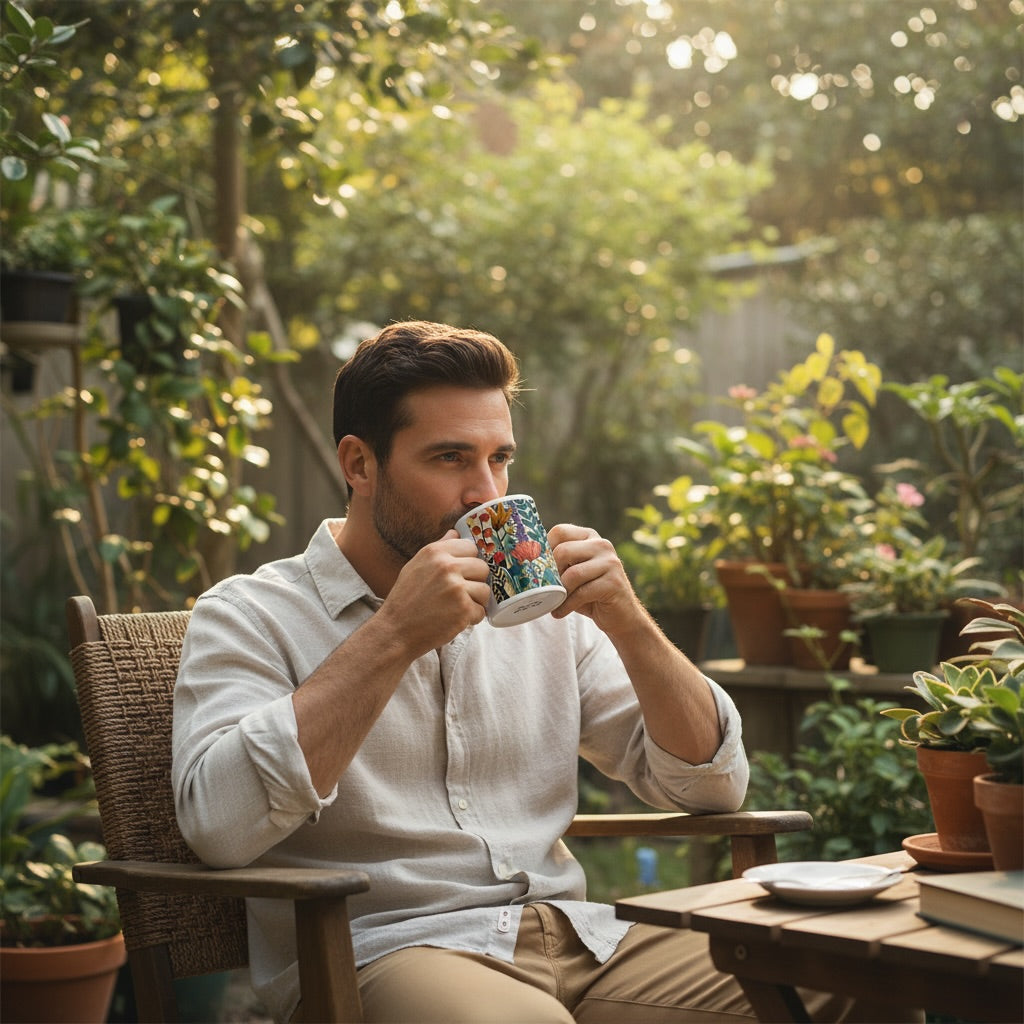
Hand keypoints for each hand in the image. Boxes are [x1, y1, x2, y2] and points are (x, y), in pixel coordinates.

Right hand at [377, 531, 490, 656]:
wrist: (395, 631)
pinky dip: (471, 619)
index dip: (468, 561)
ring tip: (455, 608)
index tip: (460, 574)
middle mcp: (447, 566)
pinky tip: (454, 619)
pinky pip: (481, 611)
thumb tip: (456, 532)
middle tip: (458, 594)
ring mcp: (457, 588)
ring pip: (485, 590)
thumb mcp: (415, 566)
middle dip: (474, 582)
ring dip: (474, 602)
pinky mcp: (463, 609)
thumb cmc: (405, 600)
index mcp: (435, 552)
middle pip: (482, 568)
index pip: (471, 547)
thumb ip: (438, 548)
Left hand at [548, 523, 643, 634]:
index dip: (544, 549)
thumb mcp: (572, 572)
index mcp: (589, 537)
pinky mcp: (614, 583)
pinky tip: (559, 612)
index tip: (537, 567)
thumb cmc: (589, 593)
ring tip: (552, 602)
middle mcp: (602, 545)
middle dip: (550, 573)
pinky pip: (581, 593)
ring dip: (558, 593)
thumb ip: (558, 563)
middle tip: (545, 588)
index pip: (559, 531)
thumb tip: (522, 561)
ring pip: (572, 574)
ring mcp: (610, 563)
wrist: (620, 615)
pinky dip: (566, 606)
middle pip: (563, 551)